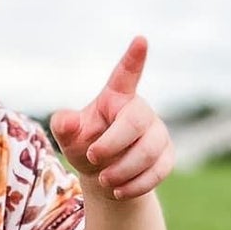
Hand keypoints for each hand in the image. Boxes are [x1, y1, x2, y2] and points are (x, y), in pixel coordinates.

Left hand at [49, 37, 174, 201]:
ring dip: (122, 170)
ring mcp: (157, 133)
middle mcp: (140, 111)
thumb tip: (63, 121)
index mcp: (116, 98)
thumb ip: (63, 126)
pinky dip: (135, 185)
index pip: (126, 74)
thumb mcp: (69, 137)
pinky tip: (119, 190)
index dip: (133, 58)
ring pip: (149, 150)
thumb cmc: (85, 145)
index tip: (140, 40)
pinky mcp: (167, 156)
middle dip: (113, 143)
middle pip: (136, 121)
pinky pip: (159, 170)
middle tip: (93, 157)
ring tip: (104, 179)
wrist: (104, 175)